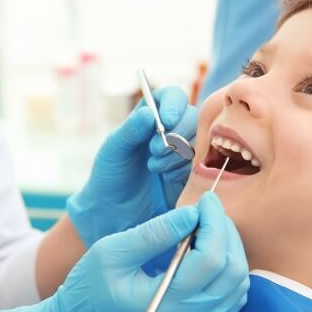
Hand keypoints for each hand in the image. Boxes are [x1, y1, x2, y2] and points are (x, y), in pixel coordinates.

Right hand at [1, 192, 248, 311]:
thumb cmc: (90, 286)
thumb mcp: (113, 251)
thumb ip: (154, 233)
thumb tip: (191, 214)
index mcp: (166, 303)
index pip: (210, 259)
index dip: (214, 223)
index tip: (205, 199)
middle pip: (232, 271)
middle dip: (226, 232)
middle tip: (208, 209)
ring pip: (238, 285)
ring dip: (231, 250)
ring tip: (209, 227)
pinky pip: (232, 298)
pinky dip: (230, 270)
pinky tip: (211, 251)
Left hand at [66, 86, 197, 247]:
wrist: (114, 214)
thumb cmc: (109, 177)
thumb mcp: (113, 151)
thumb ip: (130, 130)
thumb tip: (149, 113)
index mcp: (150, 117)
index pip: (172, 97)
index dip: (174, 104)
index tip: (166, 121)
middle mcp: (171, 131)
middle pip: (192, 117)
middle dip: (176, 133)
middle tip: (154, 151)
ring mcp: (184, 153)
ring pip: (200, 141)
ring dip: (178, 154)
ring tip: (155, 168)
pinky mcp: (192, 175)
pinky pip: (202, 165)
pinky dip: (185, 170)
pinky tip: (167, 179)